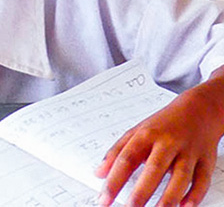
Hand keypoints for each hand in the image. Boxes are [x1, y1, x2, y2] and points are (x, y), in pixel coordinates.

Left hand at [95, 82, 223, 206]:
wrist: (199, 109)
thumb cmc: (164, 124)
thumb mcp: (136, 132)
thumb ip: (116, 152)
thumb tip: (98, 174)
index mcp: (146, 135)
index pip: (126, 160)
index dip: (114, 181)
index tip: (104, 199)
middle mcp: (168, 143)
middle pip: (154, 169)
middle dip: (141, 192)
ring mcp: (189, 151)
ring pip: (181, 176)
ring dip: (169, 197)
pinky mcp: (206, 159)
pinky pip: (202, 179)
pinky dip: (195, 194)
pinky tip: (185, 206)